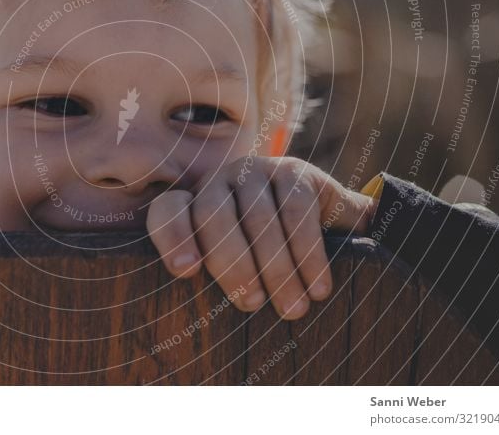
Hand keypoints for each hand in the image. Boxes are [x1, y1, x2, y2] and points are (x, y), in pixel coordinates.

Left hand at [147, 156, 376, 318]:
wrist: (330, 230)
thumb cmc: (267, 264)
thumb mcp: (239, 272)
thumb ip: (214, 281)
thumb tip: (186, 328)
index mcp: (192, 206)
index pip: (167, 211)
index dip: (173, 237)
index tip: (186, 271)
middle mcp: (218, 182)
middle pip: (212, 216)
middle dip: (232, 264)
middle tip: (252, 304)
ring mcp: (255, 172)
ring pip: (257, 217)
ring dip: (276, 268)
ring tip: (292, 308)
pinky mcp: (293, 170)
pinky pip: (296, 212)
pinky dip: (308, 254)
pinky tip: (318, 286)